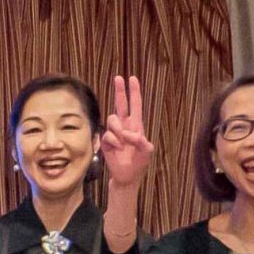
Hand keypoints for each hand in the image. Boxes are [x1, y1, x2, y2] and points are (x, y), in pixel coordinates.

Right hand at [99, 75, 152, 196]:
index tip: (132, 78)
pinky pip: (107, 135)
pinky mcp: (106, 141)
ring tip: (123, 143)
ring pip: (112, 119)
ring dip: (118, 130)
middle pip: (121, 104)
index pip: (135, 105)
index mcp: (137, 125)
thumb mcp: (147, 151)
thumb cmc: (139, 162)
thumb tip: (129, 134)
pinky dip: (113, 142)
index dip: (134, 92)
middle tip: (118, 77)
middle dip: (120, 90)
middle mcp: (125, 125)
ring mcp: (114, 133)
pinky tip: (117, 150)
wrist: (127, 175)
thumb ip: (141, 141)